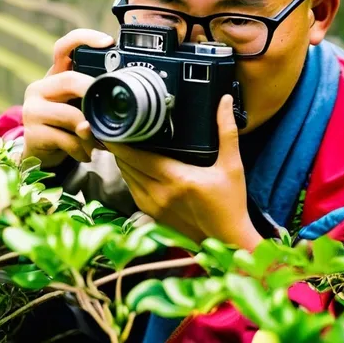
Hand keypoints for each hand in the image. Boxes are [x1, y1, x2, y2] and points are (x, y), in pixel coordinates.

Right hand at [22, 29, 114, 167]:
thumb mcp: (81, 107)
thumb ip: (95, 97)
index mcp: (54, 76)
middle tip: (110, 107)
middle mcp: (39, 87)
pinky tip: (85, 154)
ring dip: (92, 132)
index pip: (64, 47)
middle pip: (70, 80)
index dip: (85, 39)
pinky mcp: (32, 132)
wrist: (41, 154)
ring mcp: (32, 109)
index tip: (109, 41)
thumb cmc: (66, 126)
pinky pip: (67, 139)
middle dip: (94, 94)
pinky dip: (82, 149)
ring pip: (71, 115)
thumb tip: (128, 95)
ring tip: (99, 143)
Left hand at [105, 95, 262, 250]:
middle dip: (118, 148)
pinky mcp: (152, 216)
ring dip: (122, 163)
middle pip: (127, 166)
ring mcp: (154, 207)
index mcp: (177, 179)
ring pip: (127, 179)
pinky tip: (132, 166)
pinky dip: (129, 177)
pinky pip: (132, 191)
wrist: (229, 242)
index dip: (121, 142)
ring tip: (120, 144)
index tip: (111, 127)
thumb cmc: (231, 204)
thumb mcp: (232, 166)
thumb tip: (225, 100)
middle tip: (114, 130)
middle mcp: (160, 193)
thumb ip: (227, 131)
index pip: (138, 156)